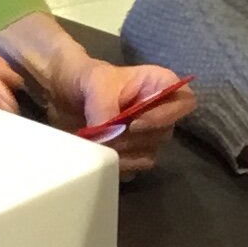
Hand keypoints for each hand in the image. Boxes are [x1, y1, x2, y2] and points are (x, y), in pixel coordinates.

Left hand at [0, 15, 184, 177]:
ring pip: (149, 155)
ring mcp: (146, 136)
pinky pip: (133, 169)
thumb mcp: (95, 82)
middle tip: (106, 135)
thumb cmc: (85, 78)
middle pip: (164, 134)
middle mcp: (159, 112)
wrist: (62, 94)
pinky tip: (99, 155)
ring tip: (98, 144)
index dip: (166, 116)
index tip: (136, 122)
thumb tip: (109, 136)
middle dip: (133, 138)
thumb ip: (105, 106)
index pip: (186, 102)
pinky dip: (116, 165)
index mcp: (159, 86)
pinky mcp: (131, 154)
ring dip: (123, 154)